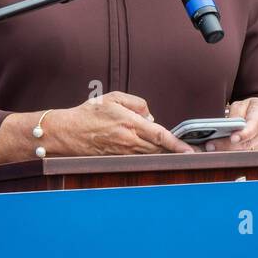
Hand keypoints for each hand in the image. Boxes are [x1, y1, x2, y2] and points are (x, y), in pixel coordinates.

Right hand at [48, 91, 194, 156]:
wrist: (67, 133)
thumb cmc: (89, 113)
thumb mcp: (113, 98)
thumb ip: (137, 103)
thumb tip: (150, 116)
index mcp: (129, 123)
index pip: (160, 135)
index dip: (177, 144)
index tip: (190, 151)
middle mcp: (128, 141)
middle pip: (159, 148)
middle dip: (173, 148)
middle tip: (188, 149)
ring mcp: (123, 153)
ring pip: (150, 154)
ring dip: (160, 151)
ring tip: (167, 147)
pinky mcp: (118, 160)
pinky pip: (139, 158)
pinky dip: (147, 154)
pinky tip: (147, 149)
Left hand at [205, 98, 257, 151]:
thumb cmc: (257, 110)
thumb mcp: (247, 103)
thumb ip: (236, 112)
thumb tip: (227, 124)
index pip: (254, 126)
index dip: (244, 134)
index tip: (233, 138)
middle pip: (246, 144)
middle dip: (227, 146)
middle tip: (210, 145)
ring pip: (245, 153)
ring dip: (227, 153)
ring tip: (211, 149)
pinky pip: (246, 157)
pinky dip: (233, 156)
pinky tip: (219, 154)